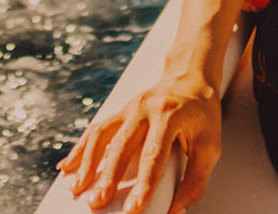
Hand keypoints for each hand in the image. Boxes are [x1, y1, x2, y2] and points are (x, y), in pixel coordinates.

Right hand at [59, 74, 222, 213]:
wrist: (189, 77)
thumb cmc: (203, 116)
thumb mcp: (210, 147)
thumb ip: (195, 181)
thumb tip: (175, 211)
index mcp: (170, 116)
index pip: (154, 155)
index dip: (143, 184)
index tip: (133, 210)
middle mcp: (144, 109)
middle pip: (121, 146)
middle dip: (108, 177)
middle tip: (96, 203)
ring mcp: (129, 108)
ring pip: (102, 135)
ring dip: (87, 164)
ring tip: (77, 189)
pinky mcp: (120, 112)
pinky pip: (96, 130)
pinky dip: (80, 149)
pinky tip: (67, 167)